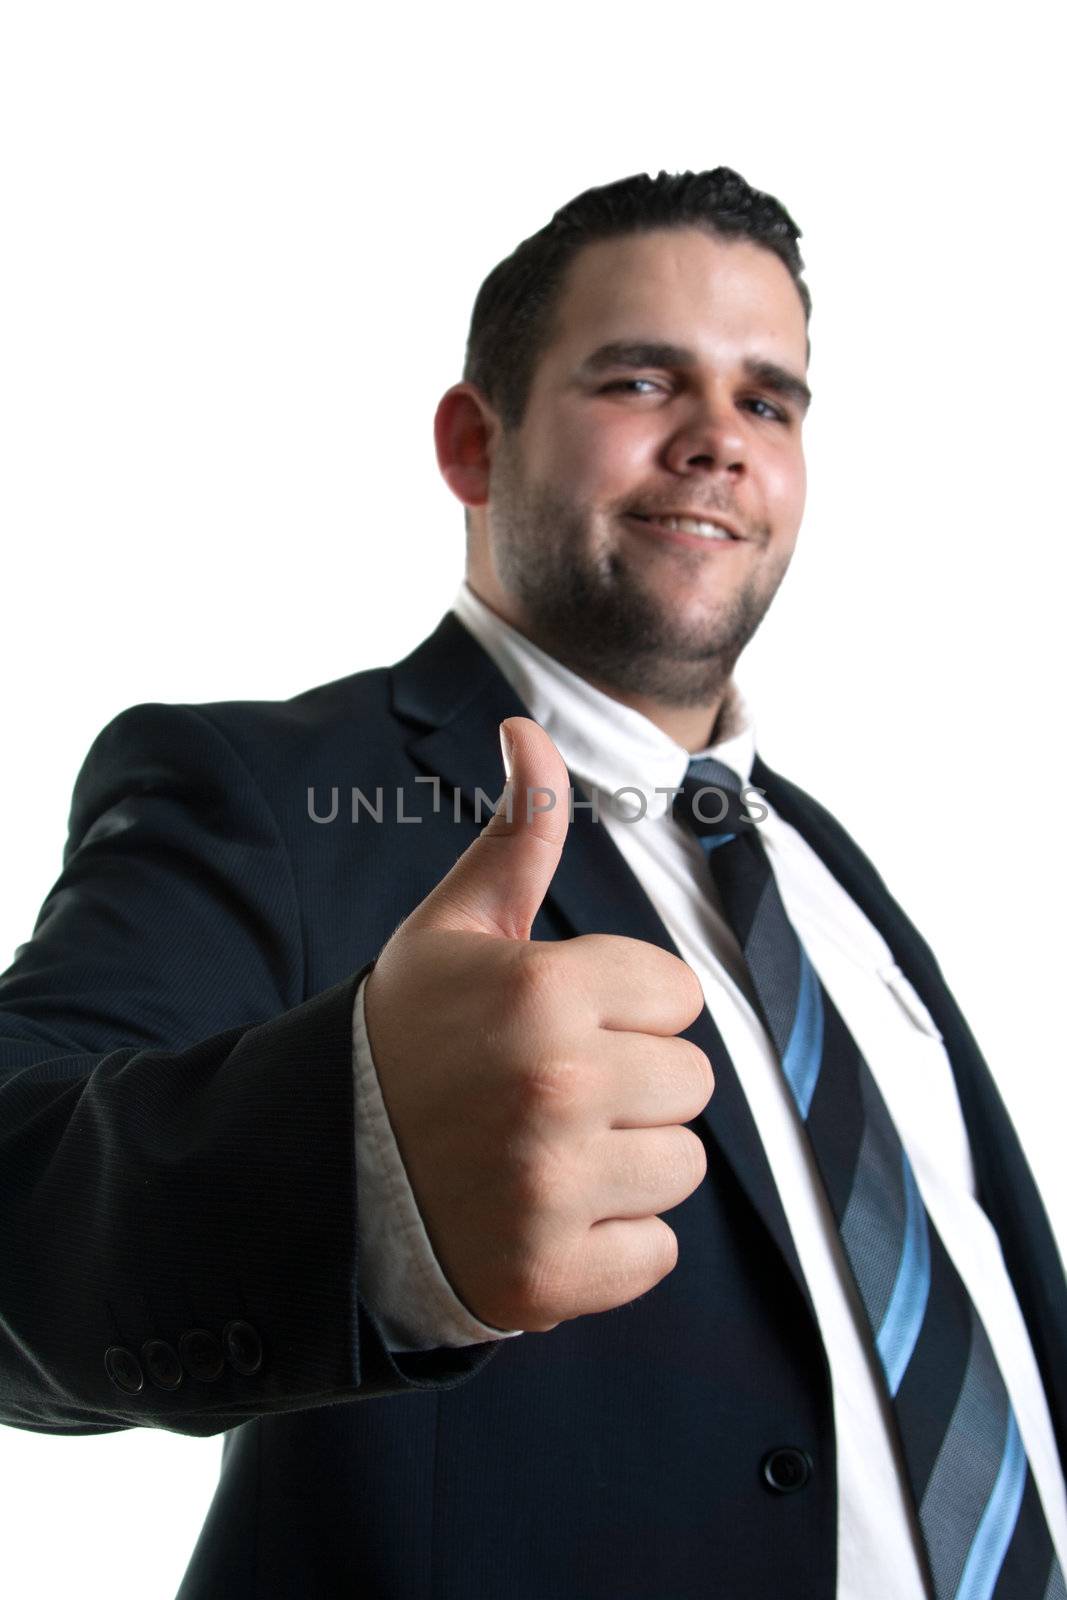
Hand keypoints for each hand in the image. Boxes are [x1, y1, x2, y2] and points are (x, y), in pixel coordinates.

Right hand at [363, 716, 712, 1332]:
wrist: (323, 1169)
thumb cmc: (407, 1039)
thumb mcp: (454, 928)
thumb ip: (517, 833)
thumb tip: (529, 727)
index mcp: (544, 991)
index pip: (680, 994)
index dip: (625, 1007)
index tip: (559, 1023)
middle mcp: (556, 1087)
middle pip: (692, 1082)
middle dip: (633, 1083)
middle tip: (550, 1092)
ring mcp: (552, 1189)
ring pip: (679, 1167)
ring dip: (626, 1164)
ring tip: (546, 1152)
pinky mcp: (550, 1276)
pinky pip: (655, 1255)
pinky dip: (610, 1246)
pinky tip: (543, 1215)